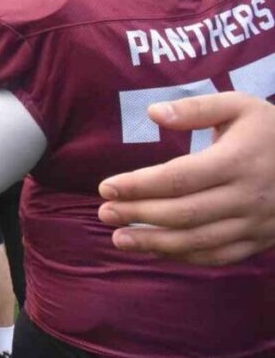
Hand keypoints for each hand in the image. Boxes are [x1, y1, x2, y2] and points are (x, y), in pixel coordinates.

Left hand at [98, 92, 274, 265]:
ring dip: (154, 243)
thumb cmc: (270, 131)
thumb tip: (154, 113)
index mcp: (237, 161)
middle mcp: (246, 196)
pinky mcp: (259, 241)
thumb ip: (196, 108)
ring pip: (198, 241)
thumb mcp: (240, 106)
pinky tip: (154, 249)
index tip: (106, 186)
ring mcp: (255, 223)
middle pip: (183, 213)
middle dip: (138, 215)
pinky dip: (183, 256)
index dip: (139, 185)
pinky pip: (217, 256)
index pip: (178, 178)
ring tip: (118, 239)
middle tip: (104, 212)